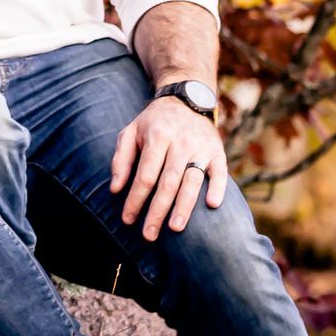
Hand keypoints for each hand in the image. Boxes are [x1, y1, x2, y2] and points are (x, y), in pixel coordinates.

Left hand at [110, 96, 226, 239]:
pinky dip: (218, 188)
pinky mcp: (218, 152)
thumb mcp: (130, 133)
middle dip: (157, 211)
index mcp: (157, 138)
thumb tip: (115, 189)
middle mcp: (180, 143)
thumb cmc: (153, 123)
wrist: (187, 100)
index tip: (127, 220)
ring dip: (184, 206)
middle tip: (149, 234)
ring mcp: (201, 148)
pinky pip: (220, 172)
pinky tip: (212, 205)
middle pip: (168, 182)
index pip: (145, 175)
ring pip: (192, 180)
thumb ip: (121, 160)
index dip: (135, 199)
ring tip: (175, 227)